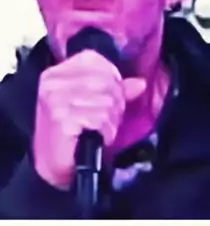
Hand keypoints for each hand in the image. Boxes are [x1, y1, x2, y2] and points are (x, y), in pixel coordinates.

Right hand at [33, 50, 145, 188]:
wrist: (53, 167)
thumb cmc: (71, 135)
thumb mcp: (90, 105)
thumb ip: (114, 89)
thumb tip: (140, 83)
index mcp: (55, 74)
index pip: (93, 59)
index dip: (111, 76)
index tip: (111, 95)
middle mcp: (53, 84)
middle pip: (104, 80)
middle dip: (115, 102)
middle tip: (106, 119)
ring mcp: (56, 101)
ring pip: (106, 100)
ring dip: (111, 120)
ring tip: (99, 129)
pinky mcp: (63, 119)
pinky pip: (101, 118)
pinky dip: (106, 131)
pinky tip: (97, 138)